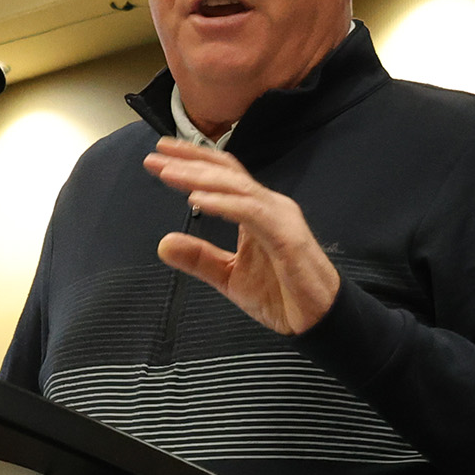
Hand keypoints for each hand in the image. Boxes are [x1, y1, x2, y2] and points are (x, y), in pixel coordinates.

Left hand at [144, 139, 339, 333]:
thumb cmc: (283, 295)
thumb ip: (199, 259)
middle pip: (227, 171)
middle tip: (155, 153)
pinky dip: (223, 204)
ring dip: (201, 178)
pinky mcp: (287, 235)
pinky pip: (251, 212)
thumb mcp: (229, 277)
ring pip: (237, 187)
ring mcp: (280, 217)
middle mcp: (269, 206)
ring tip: (168, 174)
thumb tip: (163, 244)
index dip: (192, 161)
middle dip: (189, 160)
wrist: (319, 320)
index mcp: (256, 211)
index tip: (160, 154)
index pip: (222, 175)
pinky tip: (197, 200)